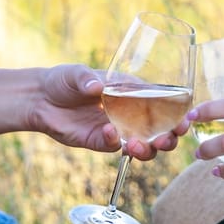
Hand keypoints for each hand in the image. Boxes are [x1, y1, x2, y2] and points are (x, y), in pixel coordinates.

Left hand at [30, 64, 186, 160]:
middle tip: (168, 138)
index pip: (165, 105)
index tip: (184, 120)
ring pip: (144, 146)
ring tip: (139, 145)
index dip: (178, 115)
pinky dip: (116, 143)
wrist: (39, 100)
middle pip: (161, 131)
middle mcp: (131, 114)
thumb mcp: (76, 73)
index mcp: (135, 93)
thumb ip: (87, 79)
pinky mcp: (100, 142)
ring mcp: (118, 130)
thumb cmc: (63, 80)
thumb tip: (97, 86)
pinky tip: (110, 133)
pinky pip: (115, 148)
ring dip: (148, 149)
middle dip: (170, 138)